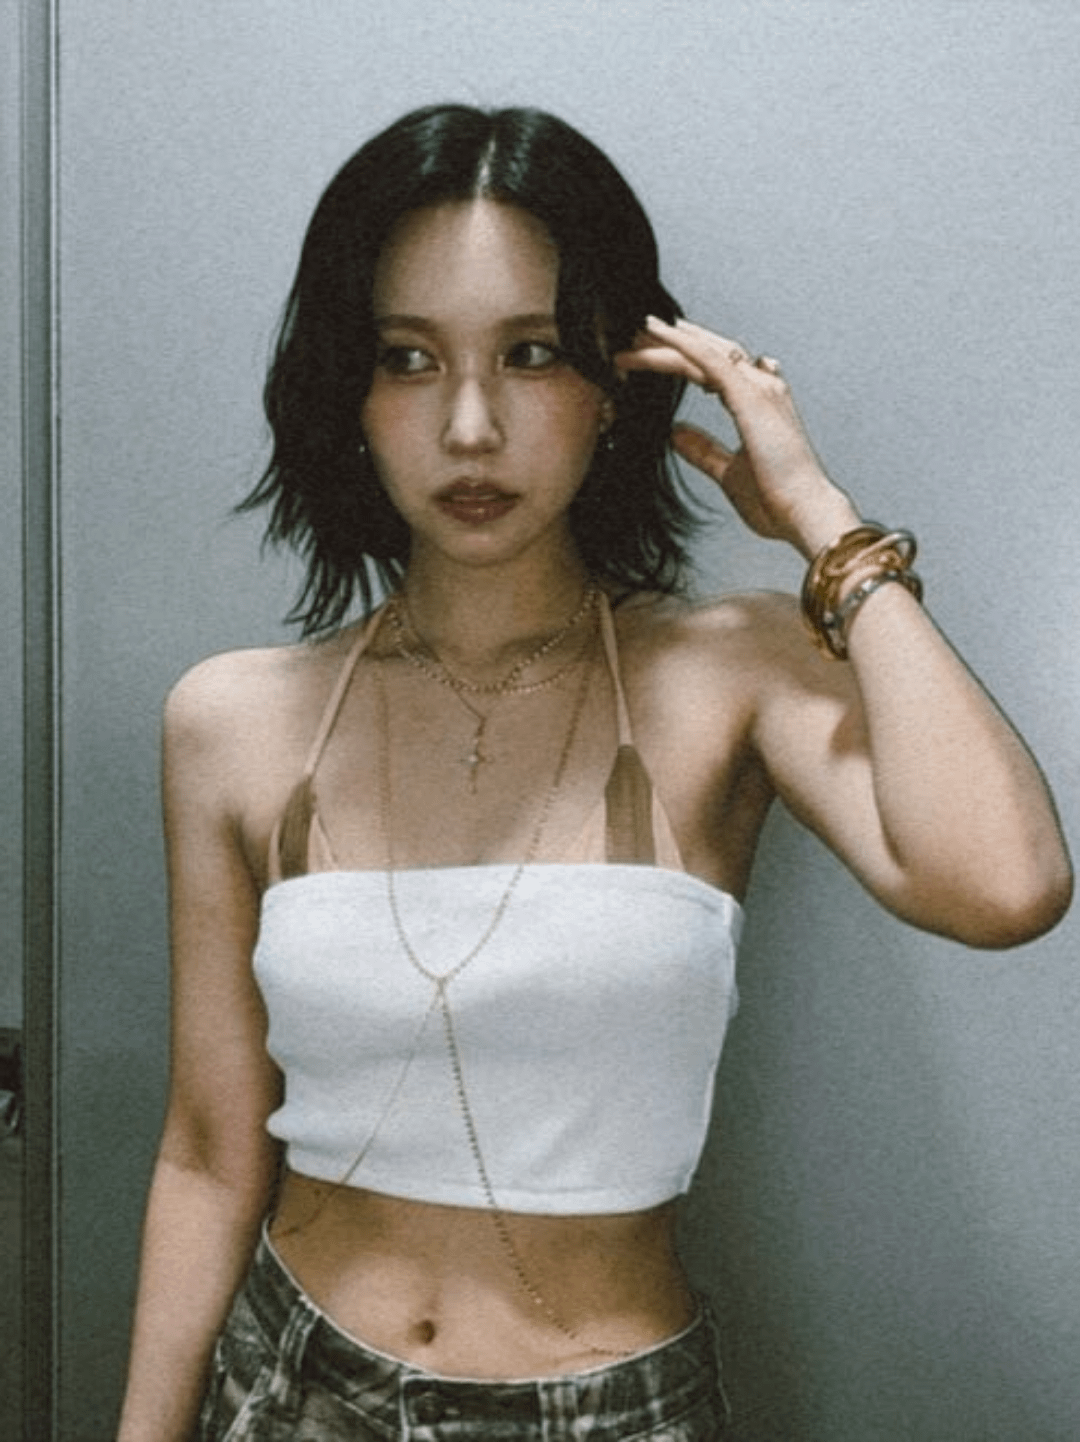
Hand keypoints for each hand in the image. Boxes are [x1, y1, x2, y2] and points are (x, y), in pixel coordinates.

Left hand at [615, 316, 858, 556]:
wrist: (803, 514)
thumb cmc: (776, 500)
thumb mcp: (728, 471)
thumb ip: (703, 449)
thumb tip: (676, 433)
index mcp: (759, 404)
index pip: (718, 368)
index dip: (687, 356)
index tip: (657, 351)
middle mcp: (762, 387)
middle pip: (711, 353)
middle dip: (674, 342)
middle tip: (636, 335)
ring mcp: (759, 387)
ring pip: (706, 352)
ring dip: (668, 341)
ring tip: (633, 334)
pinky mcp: (750, 395)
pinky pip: (709, 359)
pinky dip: (681, 342)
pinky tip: (655, 329)